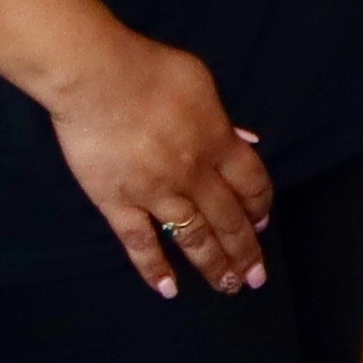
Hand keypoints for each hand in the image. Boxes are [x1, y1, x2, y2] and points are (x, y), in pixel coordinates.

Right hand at [40, 31, 278, 296]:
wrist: (99, 80)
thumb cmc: (151, 71)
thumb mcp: (202, 83)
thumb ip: (223, 120)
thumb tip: (244, 142)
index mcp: (218, 144)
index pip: (251, 184)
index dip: (260, 206)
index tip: (262, 223)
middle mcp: (194, 176)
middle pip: (228, 219)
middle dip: (246, 251)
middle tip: (256, 278)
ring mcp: (156, 194)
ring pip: (193, 238)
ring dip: (214, 266)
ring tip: (228, 288)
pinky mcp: (117, 204)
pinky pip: (140, 243)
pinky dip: (155, 268)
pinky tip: (168, 290)